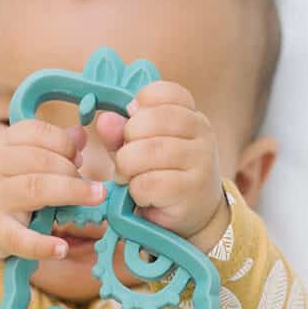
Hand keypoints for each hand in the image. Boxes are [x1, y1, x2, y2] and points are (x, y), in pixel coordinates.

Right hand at [0, 119, 105, 266]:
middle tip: (91, 185)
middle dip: (72, 170)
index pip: (35, 132)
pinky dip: (43, 245)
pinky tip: (62, 248)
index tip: (76, 156)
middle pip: (41, 160)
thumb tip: (80, 135)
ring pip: (36, 189)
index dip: (63, 142)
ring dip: (71, 192)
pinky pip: (20, 240)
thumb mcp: (10, 159)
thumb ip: (45, 147)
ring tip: (97, 197)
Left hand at [95, 81, 228, 252]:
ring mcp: (201, 159)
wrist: (196, 215)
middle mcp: (202, 131)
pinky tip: (144, 196)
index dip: (137, 109)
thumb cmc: (165, 175)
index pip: (161, 93)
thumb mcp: (142, 147)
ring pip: (146, 151)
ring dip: (127, 169)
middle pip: (148, 121)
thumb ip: (122, 132)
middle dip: (126, 142)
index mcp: (190, 114)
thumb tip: (105, 120)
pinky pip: (147, 183)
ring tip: (131, 179)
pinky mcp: (192, 189)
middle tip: (128, 160)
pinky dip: (136, 191)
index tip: (133, 129)